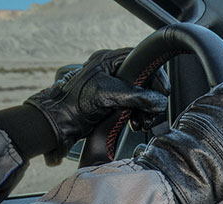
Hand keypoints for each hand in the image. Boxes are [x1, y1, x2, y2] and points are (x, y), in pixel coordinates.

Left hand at [26, 48, 166, 164]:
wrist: (58, 122)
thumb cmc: (74, 103)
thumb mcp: (108, 94)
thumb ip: (137, 96)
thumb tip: (159, 102)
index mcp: (109, 60)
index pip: (142, 61)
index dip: (156, 75)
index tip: (163, 90)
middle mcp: (113, 72)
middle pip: (145, 81)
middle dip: (151, 98)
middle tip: (152, 111)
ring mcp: (114, 88)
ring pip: (142, 96)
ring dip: (146, 111)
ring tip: (142, 122)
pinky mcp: (114, 103)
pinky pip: (135, 107)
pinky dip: (138, 116)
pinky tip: (135, 123)